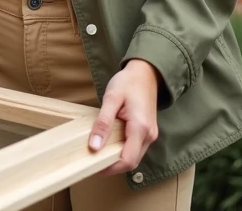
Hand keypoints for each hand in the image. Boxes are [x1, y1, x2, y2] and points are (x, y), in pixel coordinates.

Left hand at [88, 59, 160, 176]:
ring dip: (116, 159)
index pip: (127, 160)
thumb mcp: (111, 98)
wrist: (146, 72)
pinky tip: (108, 145)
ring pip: (133, 157)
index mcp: (140, 128)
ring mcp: (150, 134)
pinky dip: (122, 151)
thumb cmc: (128, 82)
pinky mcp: (147, 132)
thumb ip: (103, 122)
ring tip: (97, 154)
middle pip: (131, 162)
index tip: (92, 167)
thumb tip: (94, 146)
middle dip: (111, 166)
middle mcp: (149, 135)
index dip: (110, 169)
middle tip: (90, 162)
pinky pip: (135, 148)